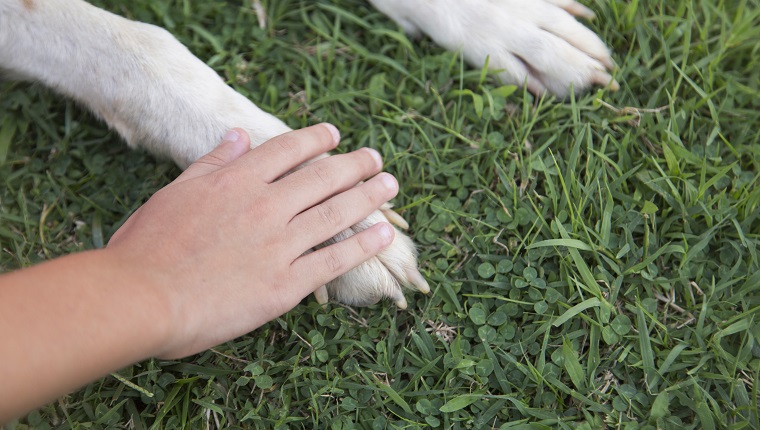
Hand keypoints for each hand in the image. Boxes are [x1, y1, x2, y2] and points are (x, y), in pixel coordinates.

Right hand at [107, 124, 397, 357]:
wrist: (142, 299)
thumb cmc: (147, 247)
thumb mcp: (175, 192)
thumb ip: (212, 163)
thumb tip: (238, 135)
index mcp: (237, 181)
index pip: (287, 149)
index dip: (316, 139)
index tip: (335, 134)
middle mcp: (265, 206)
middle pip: (323, 177)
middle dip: (355, 165)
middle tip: (376, 159)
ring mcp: (280, 244)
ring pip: (337, 213)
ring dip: (369, 197)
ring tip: (390, 186)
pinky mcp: (287, 284)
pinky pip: (335, 260)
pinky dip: (363, 246)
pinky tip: (383, 235)